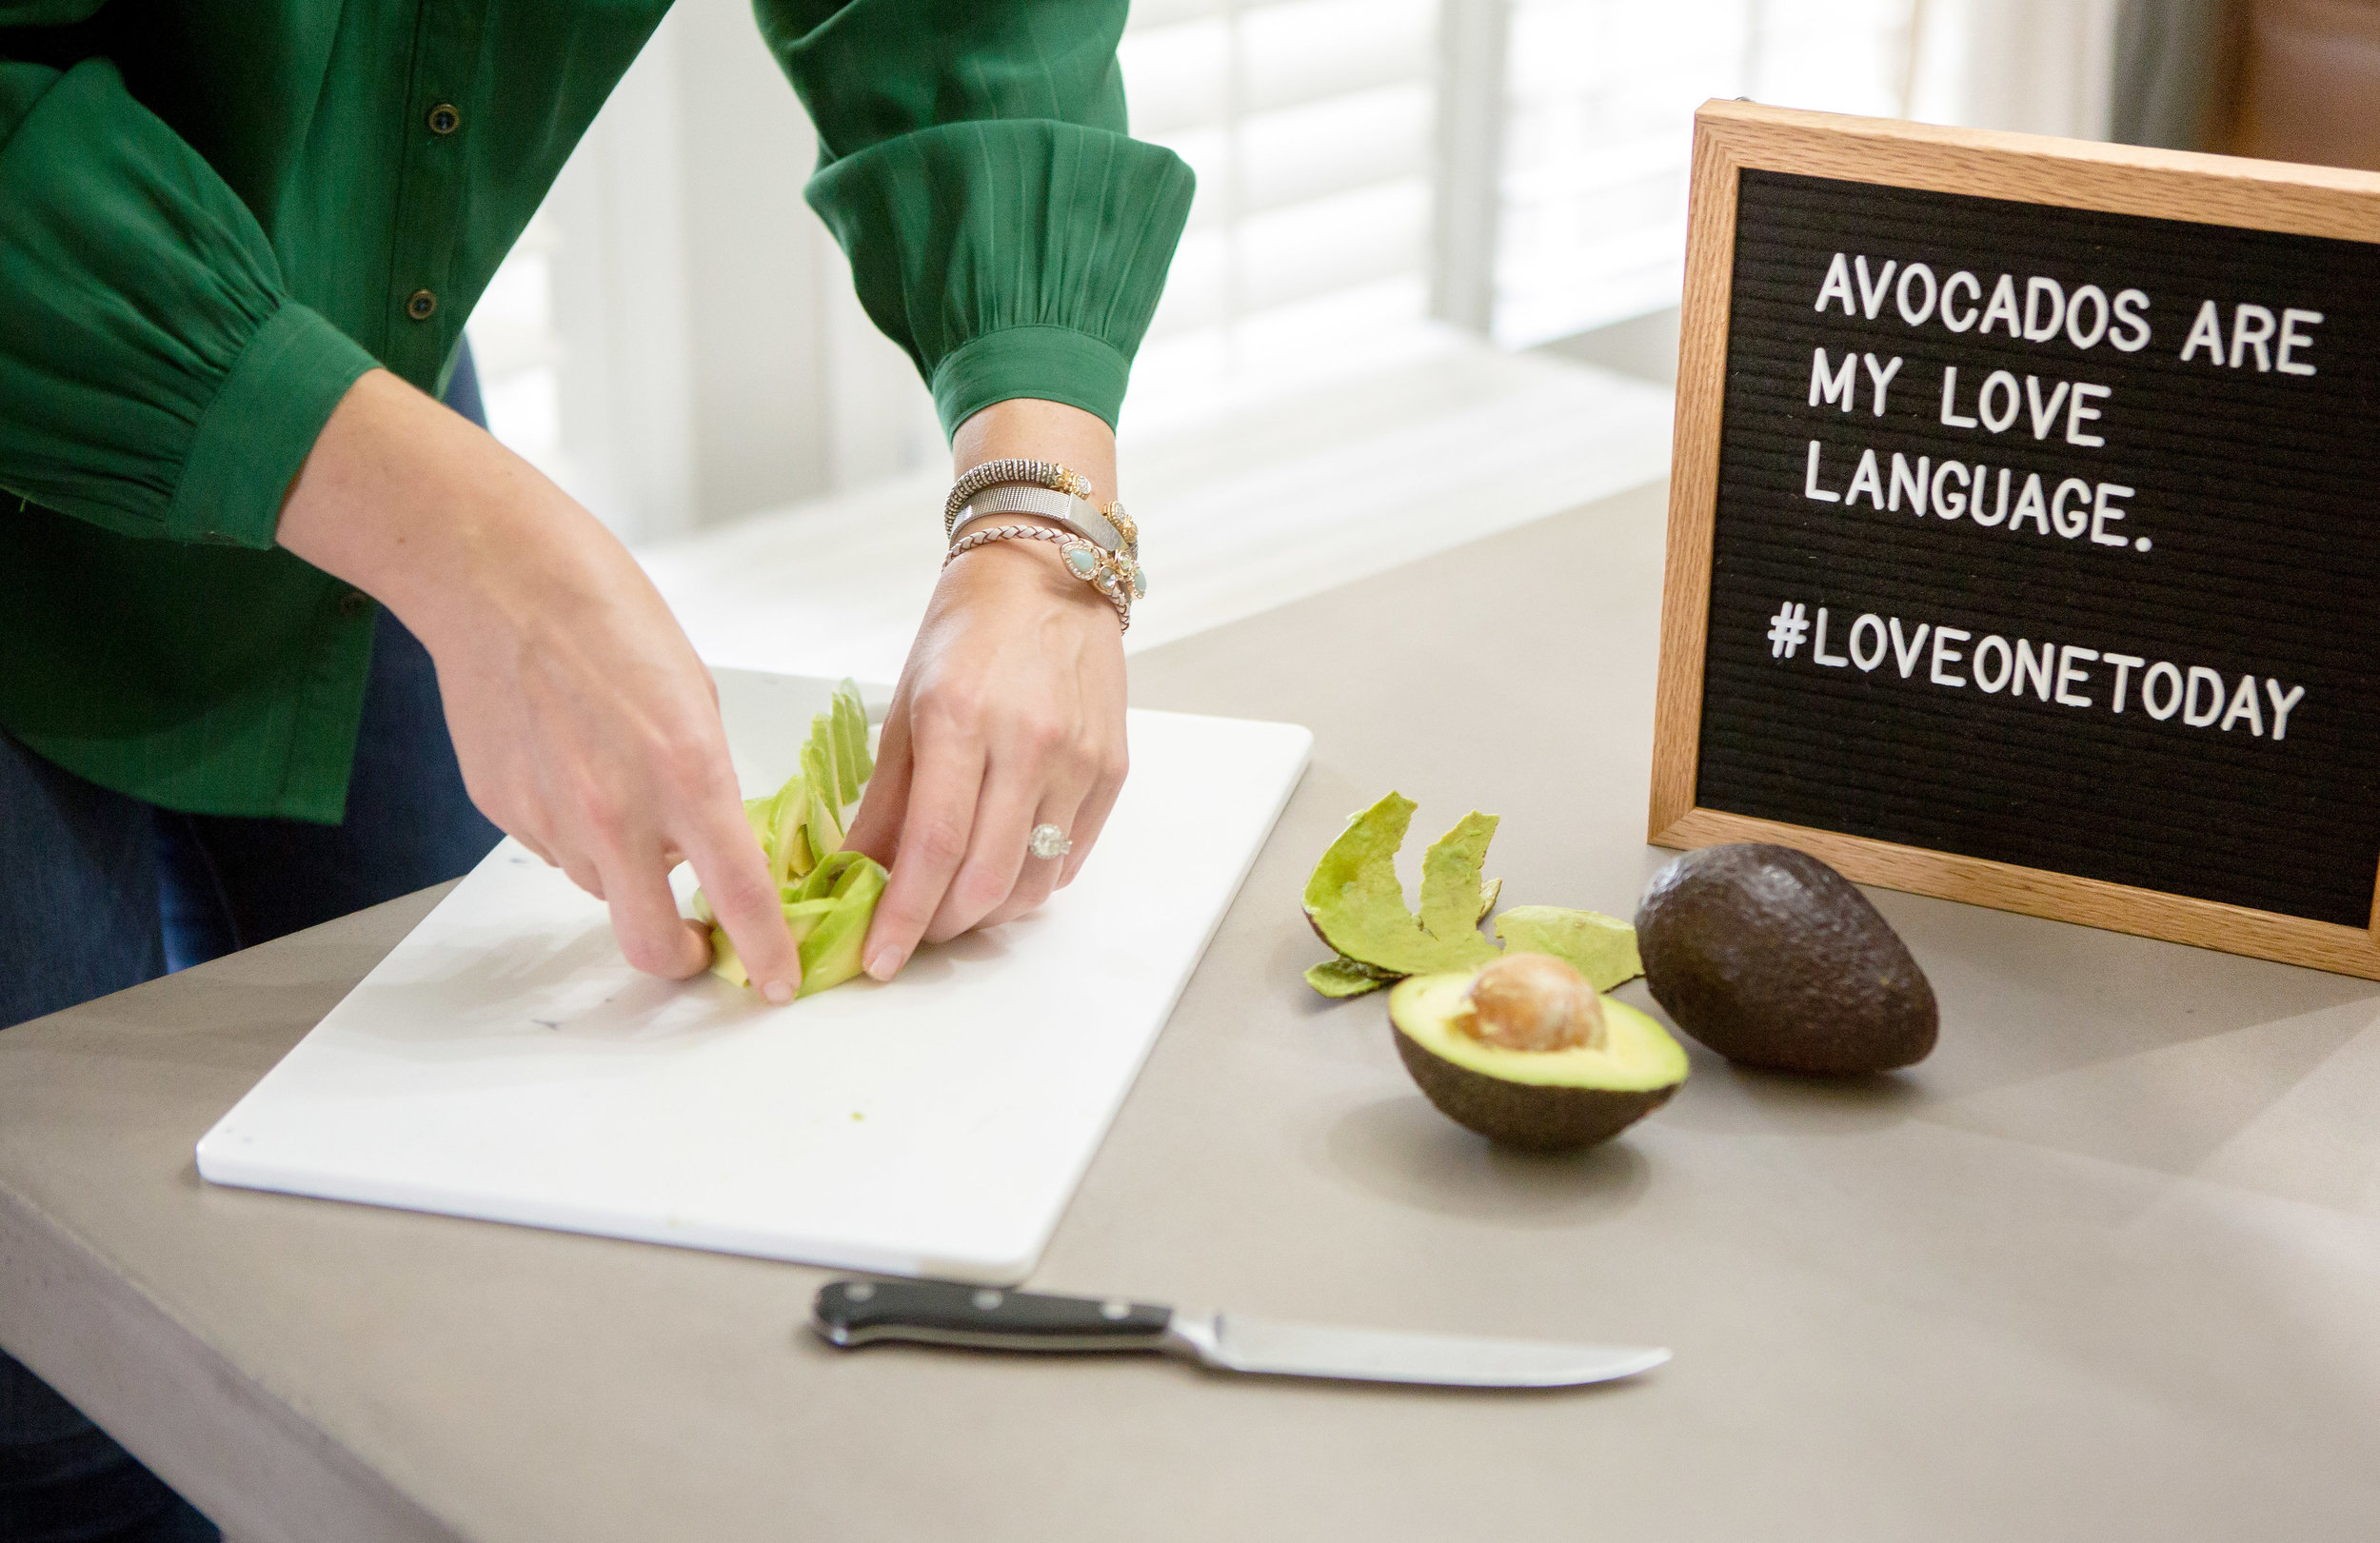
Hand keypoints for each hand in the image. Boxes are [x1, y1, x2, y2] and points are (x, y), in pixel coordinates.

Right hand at [276, 370, 802, 999]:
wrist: (498, 578)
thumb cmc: (609, 614)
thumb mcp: (695, 697)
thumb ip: (704, 783)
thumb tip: (704, 845)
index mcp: (688, 773)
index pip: (741, 897)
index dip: (767, 953)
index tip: (781, 981)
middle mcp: (617, 812)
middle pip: (653, 946)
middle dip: (687, 961)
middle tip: (705, 946)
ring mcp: (553, 819)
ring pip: (603, 893)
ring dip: (629, 878)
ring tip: (627, 800)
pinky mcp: (505, 811)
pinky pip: (557, 853)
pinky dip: (580, 838)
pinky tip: (575, 770)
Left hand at [840, 399, 1130, 978]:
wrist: (1048, 573)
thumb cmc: (968, 631)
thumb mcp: (907, 703)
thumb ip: (887, 796)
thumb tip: (859, 873)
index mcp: (960, 720)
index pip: (931, 849)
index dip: (903, 918)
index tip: (880, 961)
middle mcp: (1027, 744)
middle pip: (986, 880)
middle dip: (942, 926)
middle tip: (914, 934)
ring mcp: (1078, 760)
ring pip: (1035, 882)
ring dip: (989, 914)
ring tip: (956, 905)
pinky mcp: (1112, 769)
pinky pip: (1071, 857)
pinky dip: (1032, 882)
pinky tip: (1003, 871)